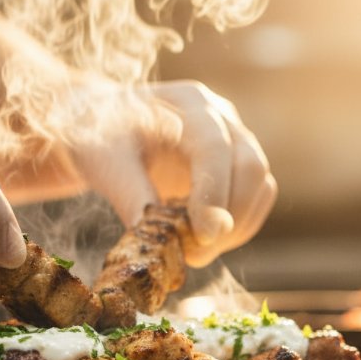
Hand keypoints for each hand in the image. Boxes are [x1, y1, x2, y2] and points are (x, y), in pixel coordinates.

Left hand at [70, 80, 276, 266]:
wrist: (103, 127)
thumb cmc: (100, 137)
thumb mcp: (105, 162)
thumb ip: (130, 194)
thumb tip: (153, 239)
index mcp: (187, 103)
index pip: (215, 147)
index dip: (214, 194)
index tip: (202, 237)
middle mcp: (221, 116)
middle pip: (250, 166)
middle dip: (229, 218)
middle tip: (194, 256)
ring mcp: (234, 139)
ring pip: (260, 186)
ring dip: (236, 228)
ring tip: (194, 252)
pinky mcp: (236, 166)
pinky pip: (256, 199)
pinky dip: (237, 227)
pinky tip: (202, 241)